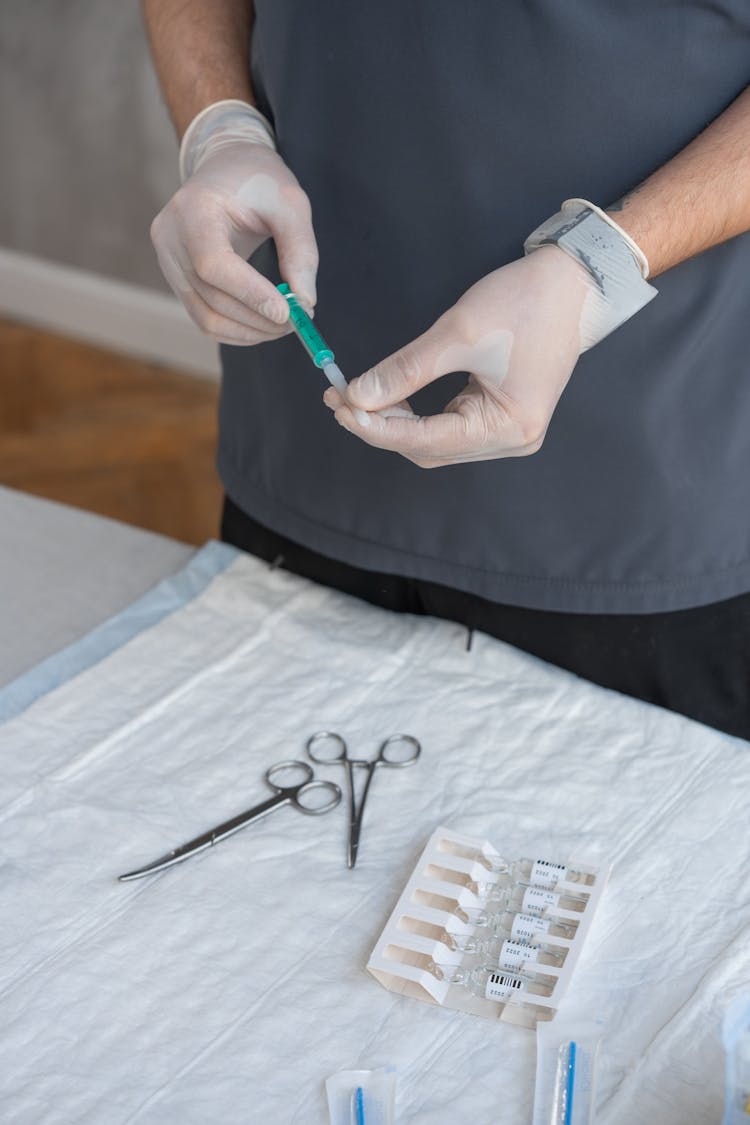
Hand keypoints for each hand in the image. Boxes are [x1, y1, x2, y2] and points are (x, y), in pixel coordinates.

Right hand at [151, 125, 317, 344]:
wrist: (227, 168)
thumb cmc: (259, 182)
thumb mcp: (290, 204)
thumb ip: (300, 251)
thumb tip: (305, 303)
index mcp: (193, 209)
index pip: (213, 264)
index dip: (250, 293)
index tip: (286, 313)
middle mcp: (170, 238)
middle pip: (212, 297)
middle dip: (258, 317)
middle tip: (296, 323)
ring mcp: (168, 262)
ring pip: (206, 317)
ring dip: (249, 331)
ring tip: (282, 325)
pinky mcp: (176, 280)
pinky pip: (203, 318)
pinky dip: (235, 330)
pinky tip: (262, 325)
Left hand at [324, 246, 595, 466]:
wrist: (574, 282)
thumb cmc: (525, 303)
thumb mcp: (457, 334)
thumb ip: (405, 371)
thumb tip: (359, 396)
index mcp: (508, 428)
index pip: (426, 441)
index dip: (377, 427)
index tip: (340, 406)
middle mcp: (511, 440)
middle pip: (429, 449)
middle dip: (382, 427)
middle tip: (340, 400)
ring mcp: (508, 432)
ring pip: (436, 442)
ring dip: (396, 423)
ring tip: (357, 397)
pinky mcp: (501, 417)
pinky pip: (449, 427)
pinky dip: (416, 415)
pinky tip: (390, 397)